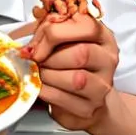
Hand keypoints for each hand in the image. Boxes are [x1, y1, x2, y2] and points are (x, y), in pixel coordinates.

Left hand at [24, 13, 118, 131]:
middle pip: (81, 54)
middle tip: (36, 60)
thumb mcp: (60, 39)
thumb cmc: (69, 61)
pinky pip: (64, 98)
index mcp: (102, 36)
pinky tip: (40, 86)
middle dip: (49, 57)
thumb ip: (47, 34)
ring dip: (48, 75)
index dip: (55, 33)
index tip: (38, 43)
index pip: (85, 27)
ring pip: (76, 79)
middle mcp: (107, 59)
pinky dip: (45, 91)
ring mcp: (103, 85)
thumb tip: (28, 47)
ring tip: (39, 73)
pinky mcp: (91, 107)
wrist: (86, 96)